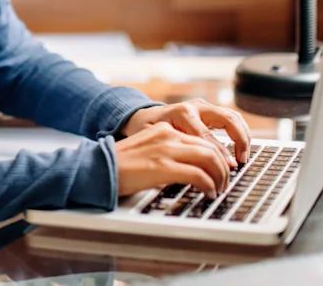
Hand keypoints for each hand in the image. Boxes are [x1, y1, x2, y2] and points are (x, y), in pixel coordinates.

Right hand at [112, 122, 232, 196]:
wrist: (97, 168)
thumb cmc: (118, 165)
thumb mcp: (147, 151)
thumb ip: (168, 154)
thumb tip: (190, 170)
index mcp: (164, 130)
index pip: (202, 139)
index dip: (217, 155)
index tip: (221, 169)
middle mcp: (168, 135)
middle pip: (210, 147)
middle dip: (223, 167)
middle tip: (225, 182)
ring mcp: (166, 150)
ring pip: (210, 158)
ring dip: (220, 176)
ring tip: (219, 189)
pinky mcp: (163, 167)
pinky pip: (198, 174)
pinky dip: (208, 185)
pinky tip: (208, 193)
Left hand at [120, 99, 251, 166]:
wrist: (141, 116)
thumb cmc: (145, 131)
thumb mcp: (154, 141)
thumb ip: (173, 150)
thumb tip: (192, 168)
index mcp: (181, 113)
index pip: (207, 135)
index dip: (220, 153)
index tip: (229, 167)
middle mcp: (195, 107)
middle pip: (226, 119)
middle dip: (239, 140)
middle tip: (242, 160)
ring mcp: (203, 106)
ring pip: (232, 116)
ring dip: (243, 135)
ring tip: (244, 155)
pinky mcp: (209, 110)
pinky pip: (231, 117)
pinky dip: (240, 131)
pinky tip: (242, 147)